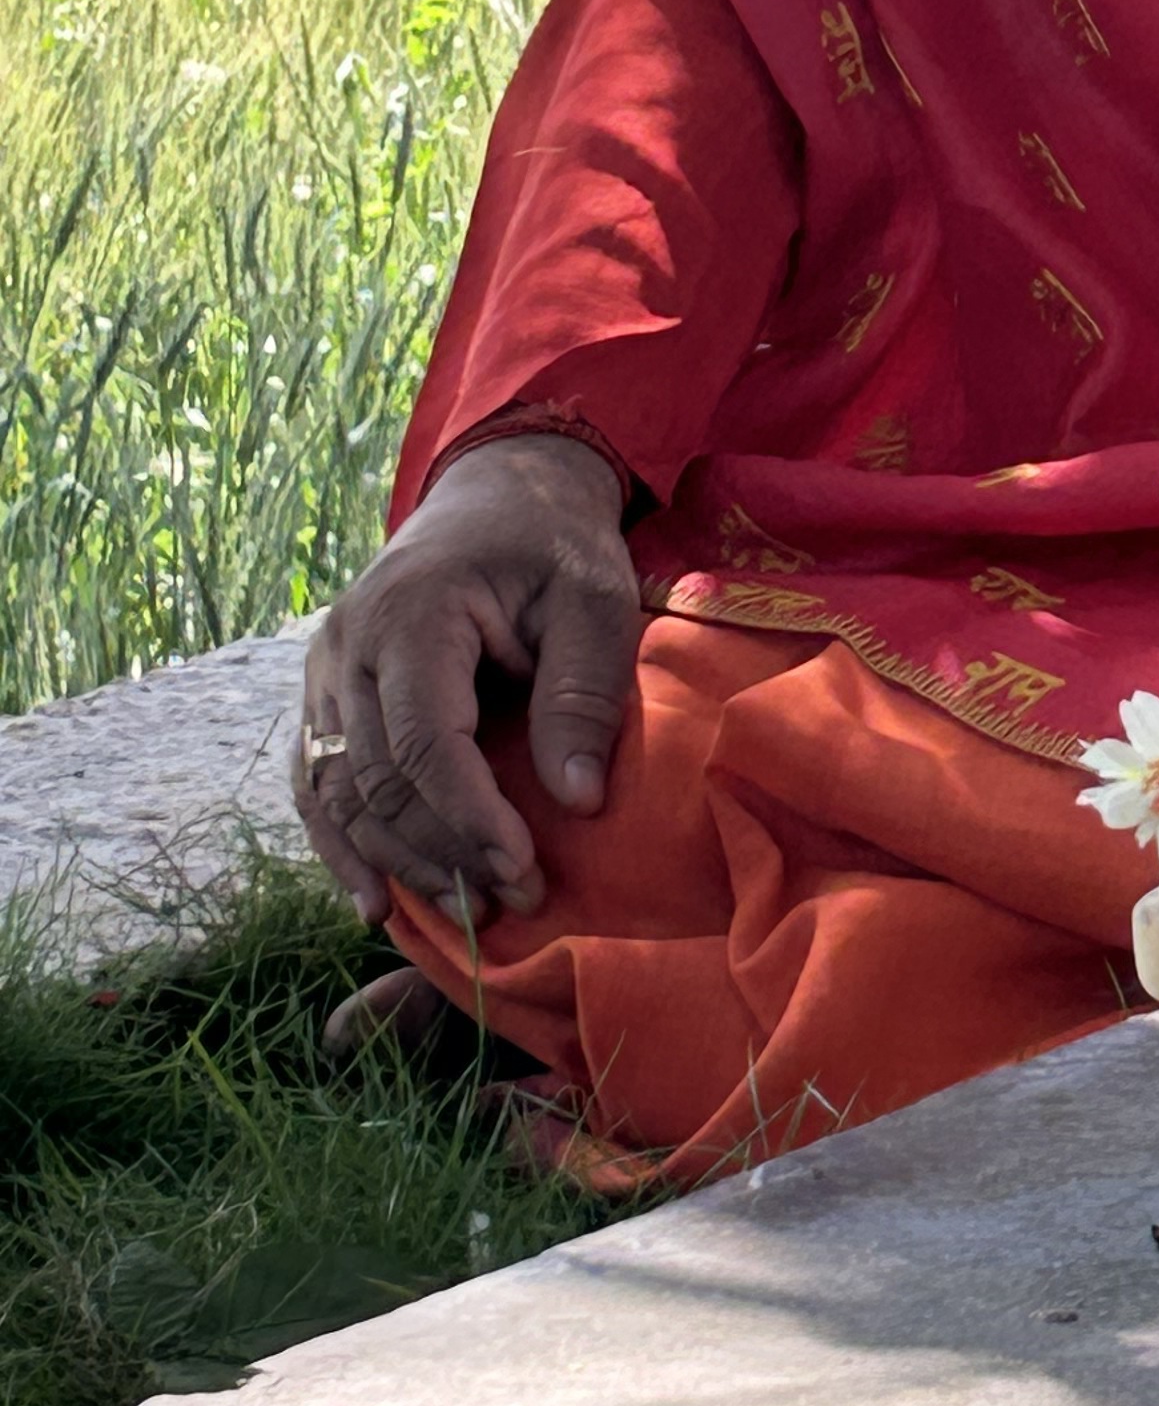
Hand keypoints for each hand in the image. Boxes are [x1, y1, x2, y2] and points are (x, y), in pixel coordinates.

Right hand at [294, 435, 639, 927]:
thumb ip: (583, 691)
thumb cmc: (553, 543)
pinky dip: (342, 844)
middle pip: (377, 778)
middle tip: (513, 902)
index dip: (468, 816)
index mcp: (411, 611)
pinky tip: (373, 901)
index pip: (425, 742)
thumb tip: (577, 802)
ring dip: (396, 861)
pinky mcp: (327, 694)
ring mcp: (325, 670)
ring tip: (463, 912)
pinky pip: (317, 782)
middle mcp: (348, 644)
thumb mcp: (594, 597)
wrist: (498, 493)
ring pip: (338, 791)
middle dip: (442, 851)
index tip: (522, 870)